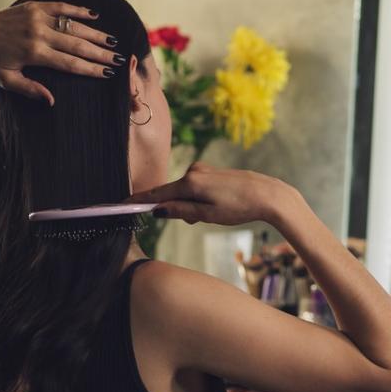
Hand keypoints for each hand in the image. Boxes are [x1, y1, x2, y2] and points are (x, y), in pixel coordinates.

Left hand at [0, 2, 122, 104]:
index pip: (70, 63)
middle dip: (100, 53)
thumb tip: (52, 101)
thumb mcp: (7, 80)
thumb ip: (30, 89)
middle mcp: (38, 33)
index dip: (91, 69)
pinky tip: (94, 16)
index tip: (108, 73)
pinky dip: (78, 10)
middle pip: (77, 45)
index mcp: (33, 54)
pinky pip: (61, 7)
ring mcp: (36, 17)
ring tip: (112, 41)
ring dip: (95, 34)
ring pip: (73, 26)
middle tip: (118, 59)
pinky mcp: (34, 7)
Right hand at [126, 162, 300, 226]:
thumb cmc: (240, 207)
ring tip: (215, 214)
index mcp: (190, 182)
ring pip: (185, 192)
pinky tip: (217, 205)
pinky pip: (195, 187)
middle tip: (197, 222)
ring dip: (190, 206)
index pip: (157, 194)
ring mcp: (203, 169)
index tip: (121, 205)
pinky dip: (198, 199)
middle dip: (176, 209)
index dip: (139, 201)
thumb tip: (158, 210)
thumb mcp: (208, 215)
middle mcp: (193, 171)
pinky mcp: (211, 172)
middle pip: (171, 194)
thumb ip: (181, 211)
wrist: (268, 194)